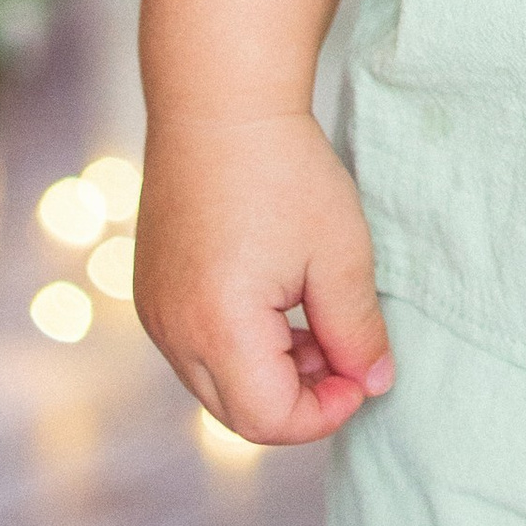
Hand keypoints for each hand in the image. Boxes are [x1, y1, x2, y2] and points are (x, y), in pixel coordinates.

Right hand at [133, 108, 394, 445]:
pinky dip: (241, 345)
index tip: (363, 374)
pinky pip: (197, 349)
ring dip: (271, 371)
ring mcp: (155, 313)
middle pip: (239, 414)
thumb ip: (358, 330)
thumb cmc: (286, 171)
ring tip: (312, 313)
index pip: (270, 421)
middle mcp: (173, 331)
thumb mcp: (340, 253)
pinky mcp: (152, 292)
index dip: (326, 413)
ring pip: (216, 384)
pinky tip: (276, 298)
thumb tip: (374, 383)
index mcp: (218, 328)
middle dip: (300, 397)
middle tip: (343, 345)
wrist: (219, 104)